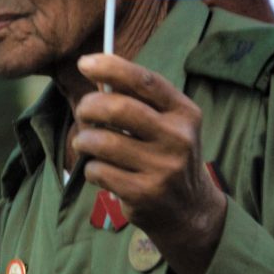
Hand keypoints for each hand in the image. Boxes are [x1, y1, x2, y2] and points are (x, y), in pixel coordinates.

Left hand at [73, 54, 228, 273]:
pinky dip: (90, 168)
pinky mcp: (143, 193)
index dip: (111, 68)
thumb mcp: (171, 125)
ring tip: (86, 143)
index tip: (85, 63)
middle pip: (119, 109)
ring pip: (102, 142)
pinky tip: (100, 170)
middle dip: (89, 106)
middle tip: (83, 111)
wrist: (191, 210)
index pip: (145, 81)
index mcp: (185, 113)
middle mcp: (178, 138)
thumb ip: (141, 102)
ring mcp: (162, 168)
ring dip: (84, 140)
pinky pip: (98, 170)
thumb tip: (97, 76)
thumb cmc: (169, 156)